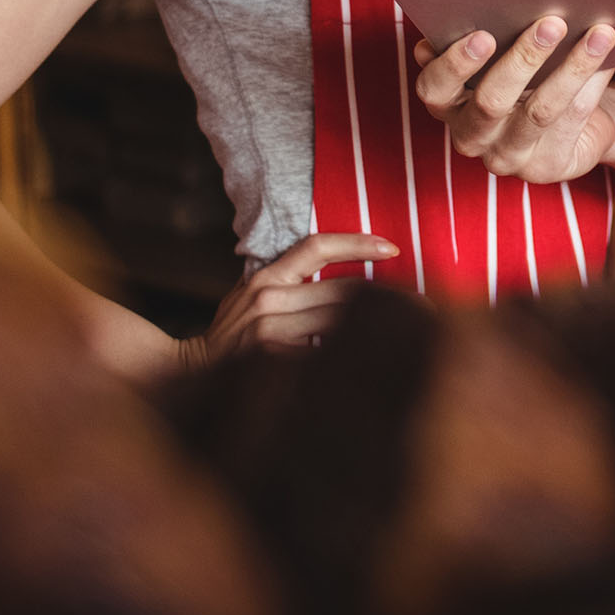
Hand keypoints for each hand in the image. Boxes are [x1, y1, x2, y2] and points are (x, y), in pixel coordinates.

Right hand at [189, 231, 400, 361]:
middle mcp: (267, 299)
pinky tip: (375, 365)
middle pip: (343, 292)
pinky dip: (349, 358)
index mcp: (266, 277)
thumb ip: (290, 281)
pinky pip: (323, 356)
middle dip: (387, 300)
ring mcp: (268, 330)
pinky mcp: (271, 361)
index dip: (357, 242)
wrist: (189, 372)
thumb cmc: (232, 334)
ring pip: (339, 323)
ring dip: (376, 331)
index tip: (393, 247)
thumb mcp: (252, 295)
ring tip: (410, 335)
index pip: (317, 246)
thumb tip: (350, 275)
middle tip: (425, 307)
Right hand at [411, 13, 614, 184]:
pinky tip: (610, 58)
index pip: (435, 89)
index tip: (482, 34)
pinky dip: (592, 84)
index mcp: (448, 105)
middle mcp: (472, 136)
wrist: (570, 128)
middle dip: (524, 59)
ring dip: (572, 68)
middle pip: (492, 101)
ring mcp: (509, 156)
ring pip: (541, 110)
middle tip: (552, 23)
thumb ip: (485, 37)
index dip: (454, 64)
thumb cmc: (527, 79)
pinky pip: (573, 119)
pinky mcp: (547, 166)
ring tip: (599, 33)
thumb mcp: (499, 61)